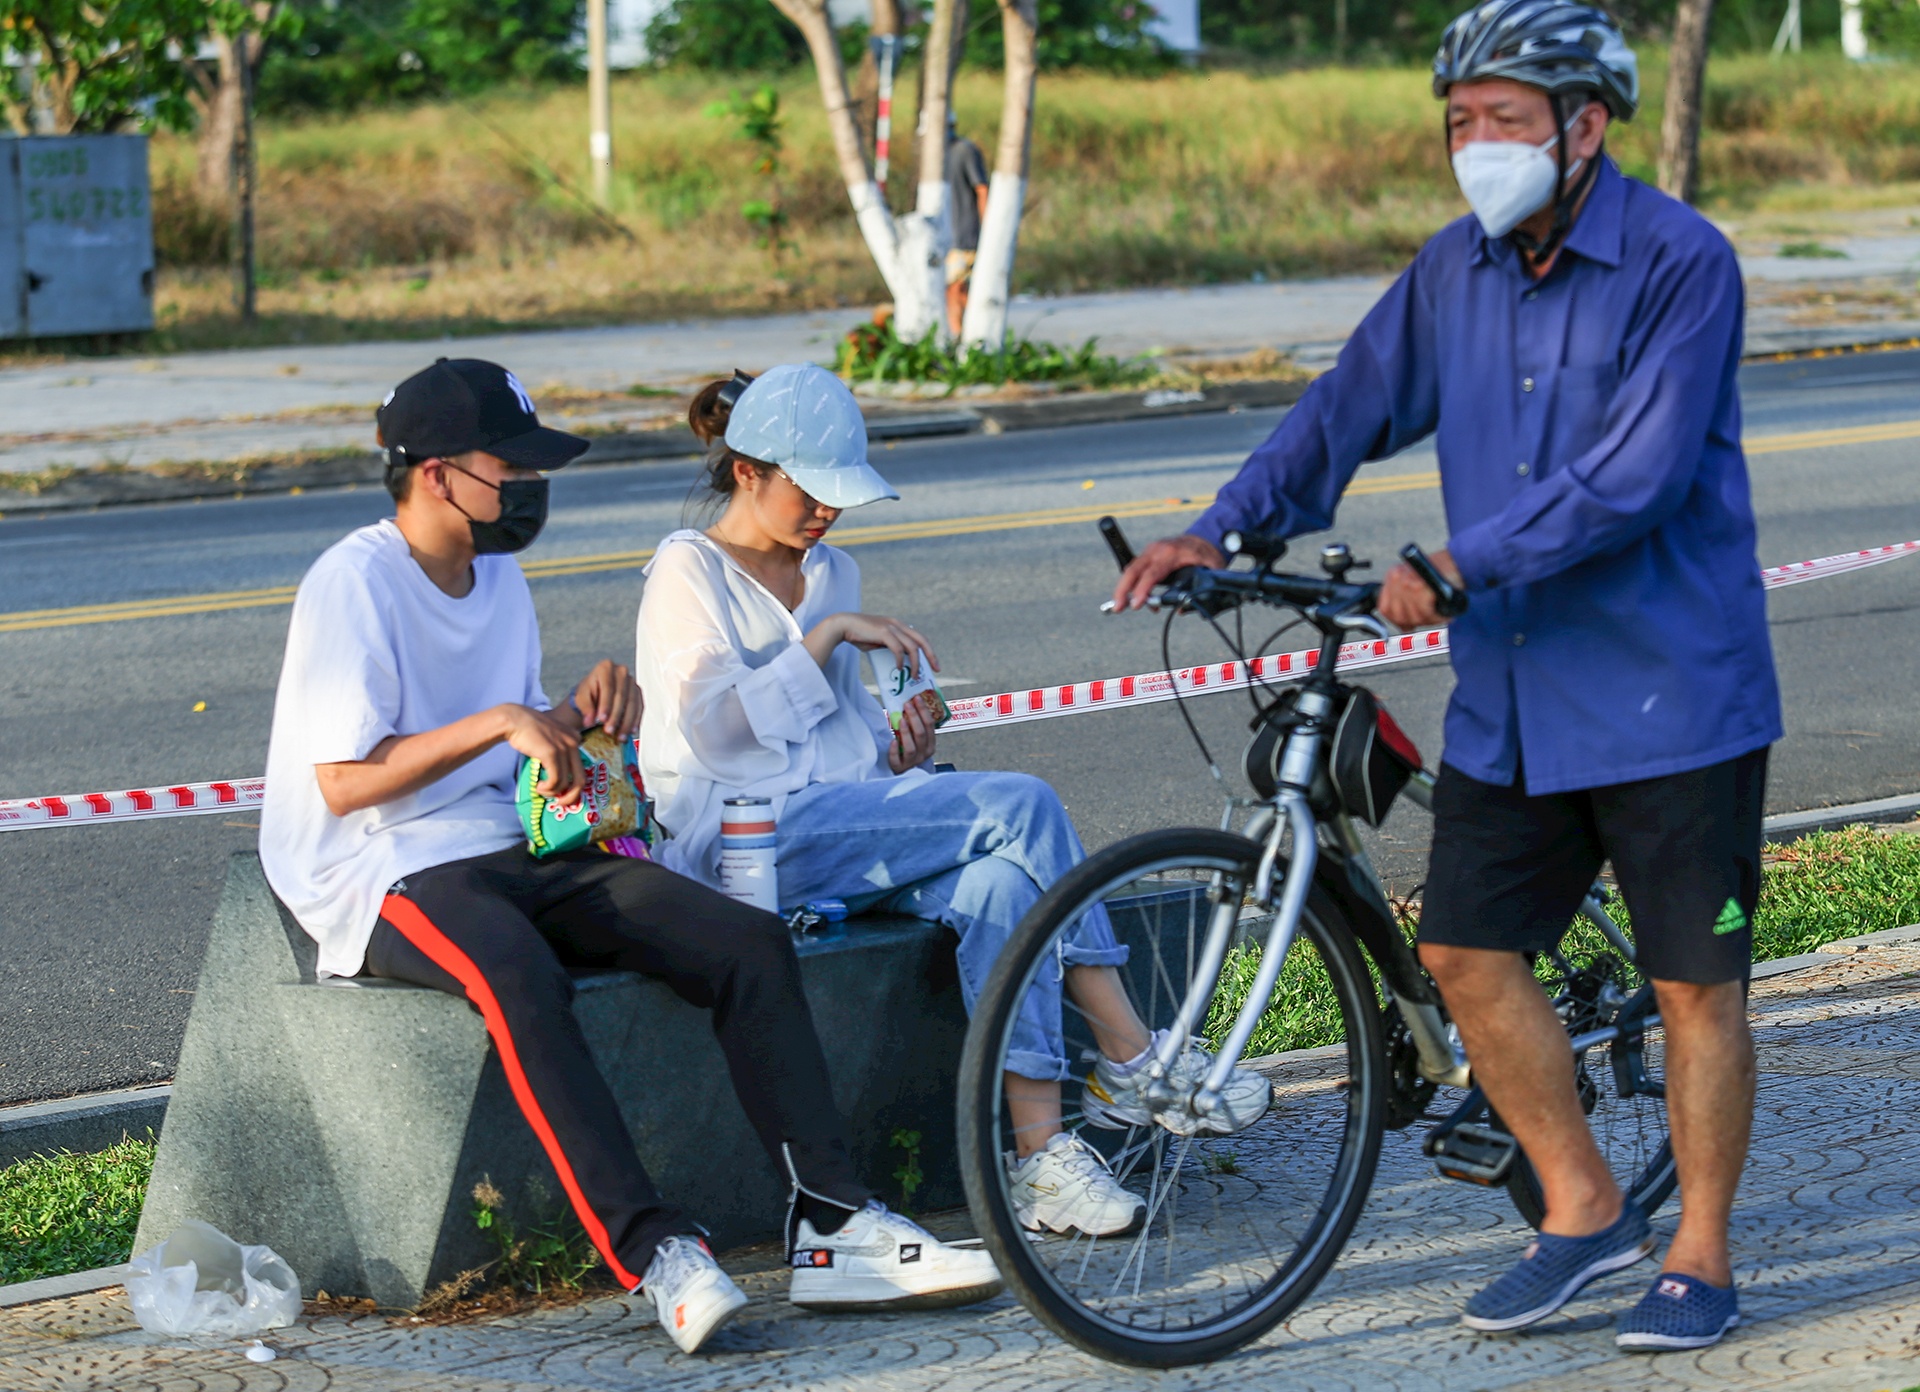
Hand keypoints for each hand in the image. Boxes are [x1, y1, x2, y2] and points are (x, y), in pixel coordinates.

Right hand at [498, 703, 584, 805]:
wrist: (514, 720)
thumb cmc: (528, 731)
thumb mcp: (550, 739)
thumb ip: (558, 753)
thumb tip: (559, 778)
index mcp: (575, 738)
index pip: (582, 767)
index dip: (573, 785)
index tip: (563, 793)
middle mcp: (574, 742)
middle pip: (581, 779)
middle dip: (572, 796)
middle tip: (561, 804)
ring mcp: (564, 747)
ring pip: (566, 783)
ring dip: (552, 792)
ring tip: (541, 790)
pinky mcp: (553, 753)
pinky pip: (556, 781)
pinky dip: (547, 788)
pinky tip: (538, 786)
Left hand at [569, 659, 641, 738]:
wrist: (597, 693)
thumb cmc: (589, 693)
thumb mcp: (581, 697)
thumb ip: (585, 707)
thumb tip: (589, 721)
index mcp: (605, 667)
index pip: (607, 687)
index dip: (606, 705)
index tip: (602, 719)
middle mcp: (621, 671)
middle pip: (621, 696)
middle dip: (615, 716)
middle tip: (609, 731)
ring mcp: (632, 681)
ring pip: (632, 703)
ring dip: (627, 722)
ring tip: (620, 736)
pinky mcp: (638, 692)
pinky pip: (640, 707)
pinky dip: (636, 720)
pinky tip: (631, 731)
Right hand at [811, 612, 938, 677]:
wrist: (843, 626)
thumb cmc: (859, 635)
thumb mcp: (878, 641)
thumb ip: (890, 646)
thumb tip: (900, 659)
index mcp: (898, 625)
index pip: (919, 637)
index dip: (928, 650)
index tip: (933, 663)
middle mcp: (897, 624)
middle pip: (921, 640)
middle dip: (931, 655)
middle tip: (936, 669)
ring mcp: (891, 627)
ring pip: (912, 646)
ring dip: (915, 663)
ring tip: (914, 675)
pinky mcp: (884, 632)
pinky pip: (898, 649)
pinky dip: (901, 660)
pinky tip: (899, 668)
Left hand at [888, 693, 936, 773]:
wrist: (902, 771)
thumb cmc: (908, 750)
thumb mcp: (916, 739)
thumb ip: (915, 726)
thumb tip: (907, 704)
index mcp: (930, 745)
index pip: (930, 725)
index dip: (923, 710)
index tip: (917, 698)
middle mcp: (923, 754)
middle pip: (921, 734)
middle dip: (914, 717)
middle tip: (907, 704)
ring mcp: (912, 762)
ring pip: (911, 747)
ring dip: (906, 732)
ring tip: (901, 720)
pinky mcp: (899, 768)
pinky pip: (897, 760)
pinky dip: (895, 750)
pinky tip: (893, 742)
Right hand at [1114, 535, 1225, 610]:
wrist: (1205, 537)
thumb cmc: (1206, 554)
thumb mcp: (1211, 570)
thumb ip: (1201, 590)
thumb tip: (1182, 609)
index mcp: (1172, 553)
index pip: (1152, 573)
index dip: (1142, 590)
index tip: (1136, 605)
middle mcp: (1158, 550)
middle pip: (1133, 570)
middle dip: (1122, 590)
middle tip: (1117, 608)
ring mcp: (1151, 551)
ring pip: (1131, 570)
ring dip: (1124, 588)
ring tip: (1121, 606)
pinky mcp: (1149, 555)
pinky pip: (1136, 569)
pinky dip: (1131, 584)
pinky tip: (1133, 598)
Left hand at [1377, 547, 1463, 630]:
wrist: (1457, 562)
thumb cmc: (1440, 574)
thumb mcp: (1417, 585)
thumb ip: (1406, 605)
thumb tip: (1405, 627)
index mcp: (1392, 576)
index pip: (1385, 609)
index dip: (1398, 620)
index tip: (1409, 624)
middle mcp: (1396, 577)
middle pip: (1399, 615)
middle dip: (1416, 620)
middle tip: (1429, 616)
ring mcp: (1406, 581)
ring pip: (1413, 615)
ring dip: (1428, 618)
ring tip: (1438, 613)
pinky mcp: (1420, 586)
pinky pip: (1425, 612)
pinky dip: (1436, 617)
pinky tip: (1441, 613)